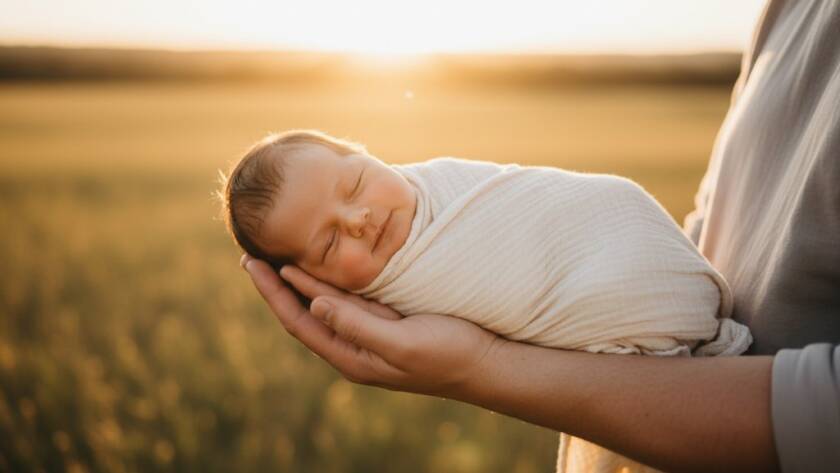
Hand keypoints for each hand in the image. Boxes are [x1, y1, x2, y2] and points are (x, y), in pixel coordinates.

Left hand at [241, 255, 504, 395]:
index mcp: (352, 357)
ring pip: (324, 302)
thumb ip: (359, 326)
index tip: (251, 263)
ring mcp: (369, 332)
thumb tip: (315, 303)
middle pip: (304, 312)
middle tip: (250, 254)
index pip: (299, 321)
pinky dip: (328, 279)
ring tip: (274, 256)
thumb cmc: (448, 354)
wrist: (485, 362)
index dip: (273, 293)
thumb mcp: (403, 343)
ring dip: (298, 280)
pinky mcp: (386, 320)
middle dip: (276, 285)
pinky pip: (347, 297)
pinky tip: (320, 264)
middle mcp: (354, 346)